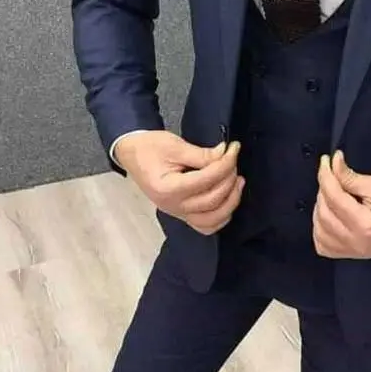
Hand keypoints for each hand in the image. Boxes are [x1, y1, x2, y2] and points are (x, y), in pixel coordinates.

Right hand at [114, 131, 244, 235]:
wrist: (132, 154)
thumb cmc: (150, 147)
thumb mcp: (175, 145)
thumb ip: (202, 154)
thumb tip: (225, 154)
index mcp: (168, 188)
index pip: (206, 180)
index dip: (225, 163)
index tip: (233, 148)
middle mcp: (172, 206)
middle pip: (212, 200)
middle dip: (229, 179)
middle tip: (234, 161)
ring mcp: (177, 213)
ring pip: (212, 220)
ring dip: (231, 201)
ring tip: (238, 181)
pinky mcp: (182, 214)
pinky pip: (206, 226)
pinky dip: (222, 217)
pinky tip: (229, 199)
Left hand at [313, 150, 370, 259]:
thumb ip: (350, 177)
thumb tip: (333, 164)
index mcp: (364, 225)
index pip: (333, 197)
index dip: (326, 175)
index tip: (326, 161)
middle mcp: (356, 242)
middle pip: (323, 213)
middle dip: (323, 190)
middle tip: (332, 174)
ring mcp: (354, 251)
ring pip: (319, 231)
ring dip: (320, 209)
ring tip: (332, 194)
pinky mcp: (353, 254)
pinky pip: (324, 246)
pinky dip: (321, 231)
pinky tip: (328, 216)